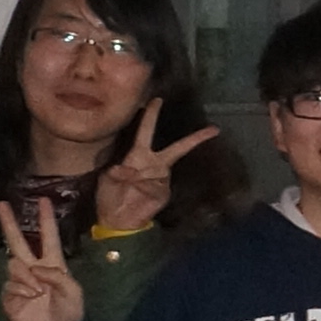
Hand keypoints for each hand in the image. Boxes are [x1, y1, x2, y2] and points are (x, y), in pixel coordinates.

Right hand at [0, 196, 86, 320]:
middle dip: (9, 222)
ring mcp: (20, 280)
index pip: (48, 237)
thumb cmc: (69, 312)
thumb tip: (35, 268)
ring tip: (38, 292)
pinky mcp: (9, 293)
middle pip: (17, 241)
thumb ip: (57, 276)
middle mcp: (34, 268)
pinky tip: (31, 300)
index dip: (46, 219)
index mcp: (53, 264)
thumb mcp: (73, 292)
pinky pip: (10, 284)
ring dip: (27, 277)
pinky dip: (22, 291)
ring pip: (14, 264)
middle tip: (0, 203)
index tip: (43, 199)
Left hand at [86, 102, 218, 233]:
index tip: (157, 100)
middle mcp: (153, 164)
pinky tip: (135, 194)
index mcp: (137, 155)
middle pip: (177, 148)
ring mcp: (160, 179)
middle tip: (213, 129)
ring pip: (159, 170)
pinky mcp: (162, 193)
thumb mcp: (107, 180)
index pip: (145, 131)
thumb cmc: (110, 196)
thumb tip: (127, 168)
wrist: (117, 220)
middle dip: (194, 139)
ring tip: (128, 186)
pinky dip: (143, 188)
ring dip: (140, 176)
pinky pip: (156, 186)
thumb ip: (117, 171)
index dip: (151, 115)